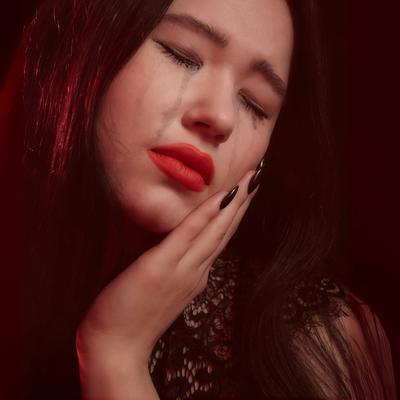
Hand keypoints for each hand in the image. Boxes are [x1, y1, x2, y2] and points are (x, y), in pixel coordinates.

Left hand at [76, 169, 258, 398]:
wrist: (116, 348)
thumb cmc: (133, 317)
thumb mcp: (162, 290)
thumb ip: (174, 268)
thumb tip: (177, 247)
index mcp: (195, 275)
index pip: (220, 238)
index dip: (235, 213)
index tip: (246, 192)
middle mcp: (196, 271)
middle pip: (225, 230)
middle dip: (244, 201)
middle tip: (258, 175)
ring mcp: (182, 270)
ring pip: (215, 231)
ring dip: (234, 202)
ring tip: (251, 179)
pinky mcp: (161, 267)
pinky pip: (187, 235)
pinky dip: (206, 215)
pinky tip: (222, 197)